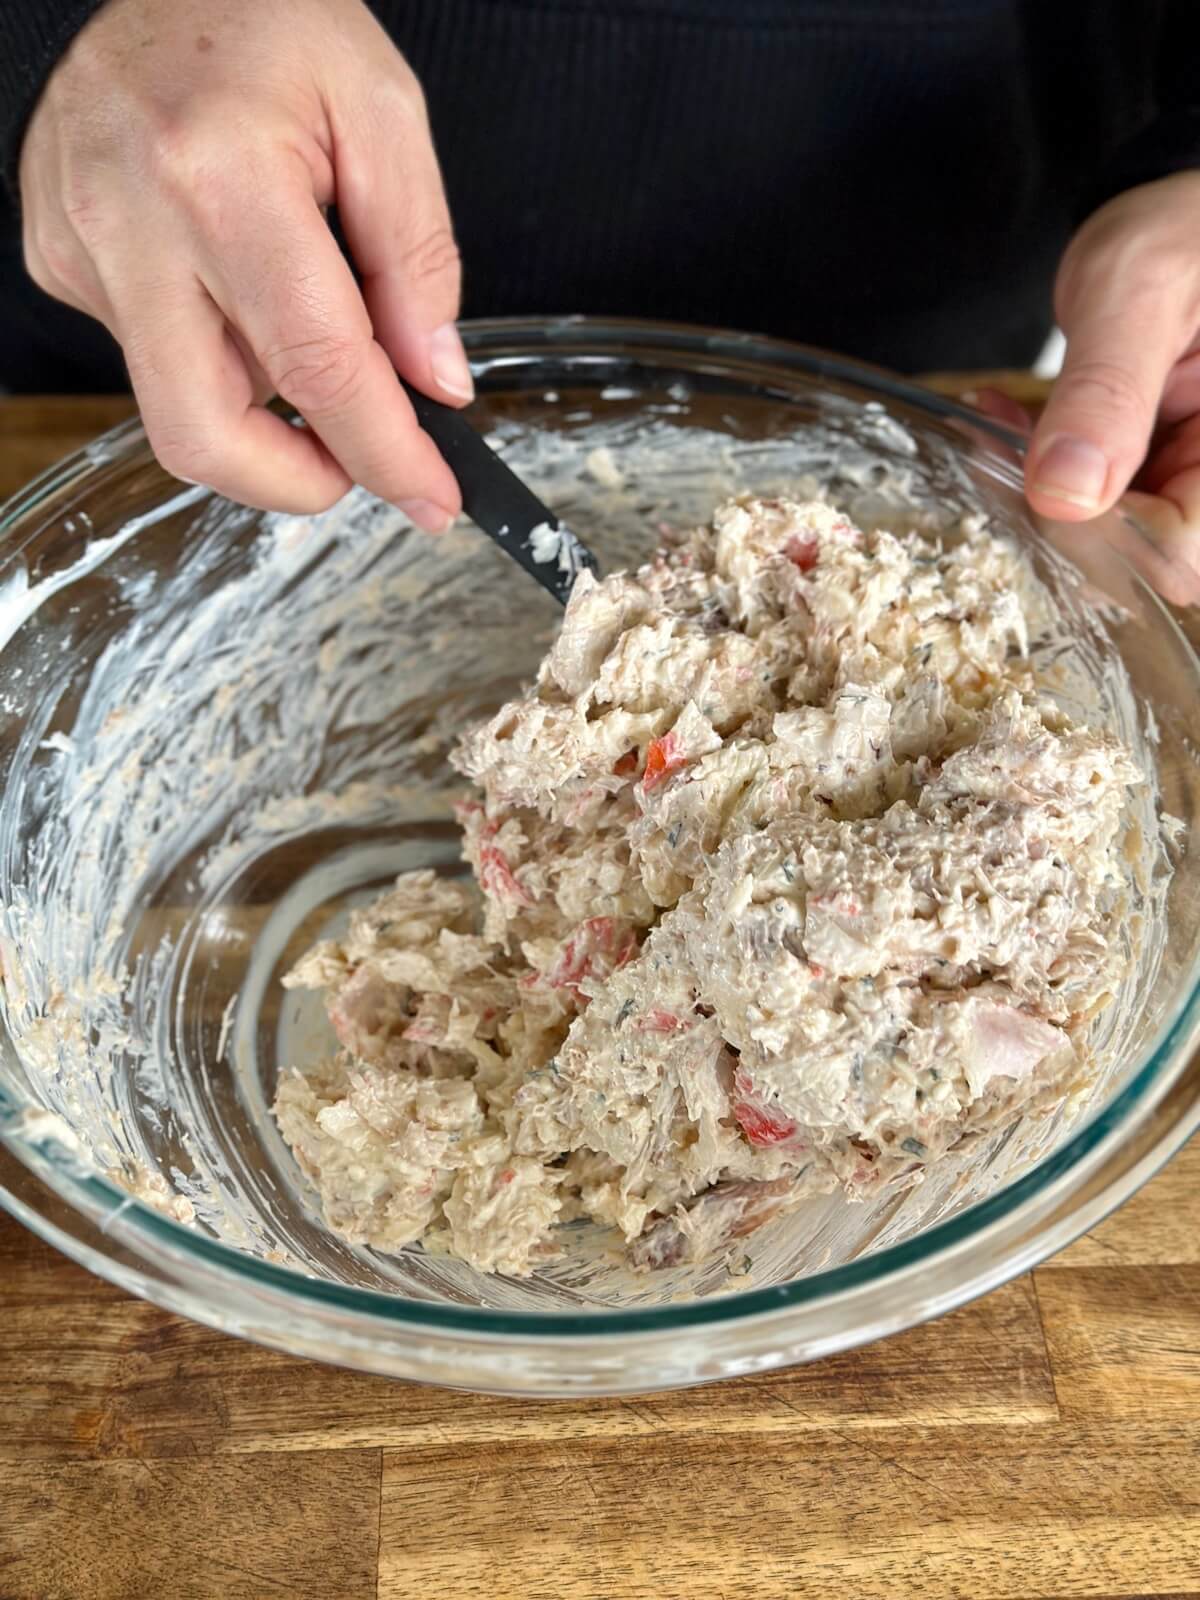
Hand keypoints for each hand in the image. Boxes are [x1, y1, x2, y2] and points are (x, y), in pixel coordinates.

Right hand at [19, 0, 467, 527]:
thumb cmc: (265, 15)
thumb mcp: (382, 111)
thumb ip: (418, 258)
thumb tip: (434, 384)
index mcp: (221, 179)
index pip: (316, 368)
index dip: (383, 455)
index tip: (433, 501)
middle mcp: (132, 227)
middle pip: (206, 434)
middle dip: (298, 481)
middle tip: (360, 463)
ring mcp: (82, 250)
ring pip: (179, 408)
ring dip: (265, 407)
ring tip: (300, 313)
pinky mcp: (64, 262)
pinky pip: (155, 356)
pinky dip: (221, 350)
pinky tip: (235, 276)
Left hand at [1025, 171, 1199, 597]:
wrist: (1177, 208)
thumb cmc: (1181, 224)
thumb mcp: (1136, 292)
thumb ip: (1104, 393)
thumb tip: (1065, 496)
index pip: (1178, 554)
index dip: (1101, 543)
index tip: (1033, 491)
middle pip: (1145, 560)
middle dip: (1057, 522)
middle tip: (999, 455)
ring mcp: (1187, 473)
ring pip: (1110, 537)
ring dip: (1039, 497)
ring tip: (999, 430)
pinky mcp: (1157, 468)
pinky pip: (1096, 501)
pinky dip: (1043, 471)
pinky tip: (1009, 425)